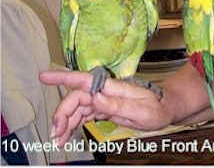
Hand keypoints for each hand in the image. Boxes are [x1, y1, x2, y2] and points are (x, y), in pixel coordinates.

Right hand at [39, 71, 172, 145]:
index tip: (44, 77)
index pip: (83, 81)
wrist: (165, 109)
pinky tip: (67, 134)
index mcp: (112, 88)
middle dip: (62, 115)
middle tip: (56, 133)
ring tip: (58, 139)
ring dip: (66, 123)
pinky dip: (74, 124)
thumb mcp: (140, 110)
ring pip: (77, 109)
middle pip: (76, 99)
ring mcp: (104, 100)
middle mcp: (105, 92)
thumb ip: (117, 105)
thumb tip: (95, 98)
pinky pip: (84, 115)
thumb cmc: (156, 107)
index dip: (63, 78)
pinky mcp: (104, 109)